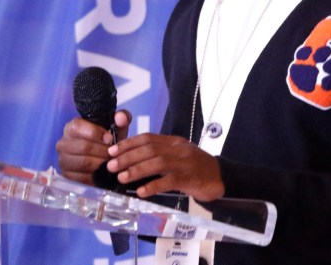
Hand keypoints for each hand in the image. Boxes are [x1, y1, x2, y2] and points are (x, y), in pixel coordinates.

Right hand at [56, 110, 131, 184]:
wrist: (103, 154)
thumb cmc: (107, 138)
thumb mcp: (116, 125)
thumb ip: (122, 118)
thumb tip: (121, 117)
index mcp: (72, 127)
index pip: (78, 127)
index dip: (95, 133)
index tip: (110, 139)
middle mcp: (63, 142)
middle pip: (83, 147)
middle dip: (102, 151)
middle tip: (114, 154)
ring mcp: (63, 159)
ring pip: (82, 163)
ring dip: (100, 164)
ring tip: (110, 163)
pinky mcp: (66, 174)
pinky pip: (80, 177)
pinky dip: (94, 176)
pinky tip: (103, 173)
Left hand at [106, 133, 224, 201]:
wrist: (219, 177)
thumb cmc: (194, 167)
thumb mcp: (178, 155)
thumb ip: (160, 154)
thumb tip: (132, 160)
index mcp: (173, 141)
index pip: (148, 138)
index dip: (128, 143)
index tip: (112, 151)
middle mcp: (178, 149)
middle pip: (149, 149)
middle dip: (127, 157)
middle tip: (111, 165)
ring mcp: (184, 163)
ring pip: (157, 163)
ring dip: (136, 170)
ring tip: (121, 178)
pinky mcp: (189, 178)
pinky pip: (168, 181)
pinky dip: (153, 185)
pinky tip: (141, 192)